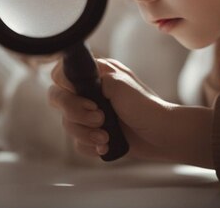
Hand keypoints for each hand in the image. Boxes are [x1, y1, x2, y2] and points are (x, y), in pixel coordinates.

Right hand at [48, 58, 177, 160]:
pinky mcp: (92, 132)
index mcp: (95, 74)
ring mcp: (89, 113)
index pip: (61, 75)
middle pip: (58, 99)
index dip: (66, 88)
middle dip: (76, 113)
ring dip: (85, 133)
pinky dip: (89, 146)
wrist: (161, 135)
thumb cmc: (145, 106)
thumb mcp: (119, 84)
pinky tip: (106, 144)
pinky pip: (76, 142)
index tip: (88, 99)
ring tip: (106, 136)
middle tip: (99, 118)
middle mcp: (89, 92)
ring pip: (67, 123)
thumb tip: (75, 84)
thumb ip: (94, 79)